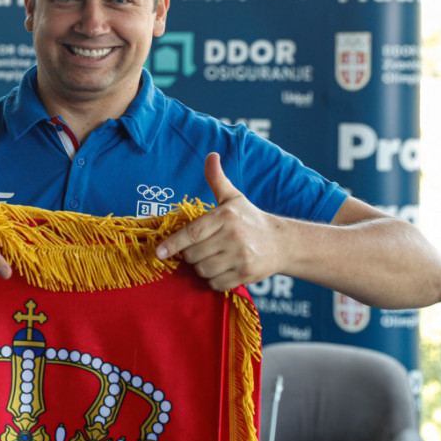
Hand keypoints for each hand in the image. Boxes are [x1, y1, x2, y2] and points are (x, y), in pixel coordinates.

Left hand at [155, 152, 284, 290]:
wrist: (282, 243)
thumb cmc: (250, 219)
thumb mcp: (233, 197)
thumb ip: (217, 179)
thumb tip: (211, 156)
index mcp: (225, 216)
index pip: (192, 233)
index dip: (173, 244)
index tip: (159, 252)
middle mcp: (233, 236)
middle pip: (193, 255)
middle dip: (191, 255)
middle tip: (201, 248)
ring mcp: (241, 257)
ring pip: (203, 270)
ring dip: (202, 268)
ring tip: (213, 258)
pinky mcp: (246, 274)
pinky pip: (216, 284)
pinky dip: (214, 280)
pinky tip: (223, 269)